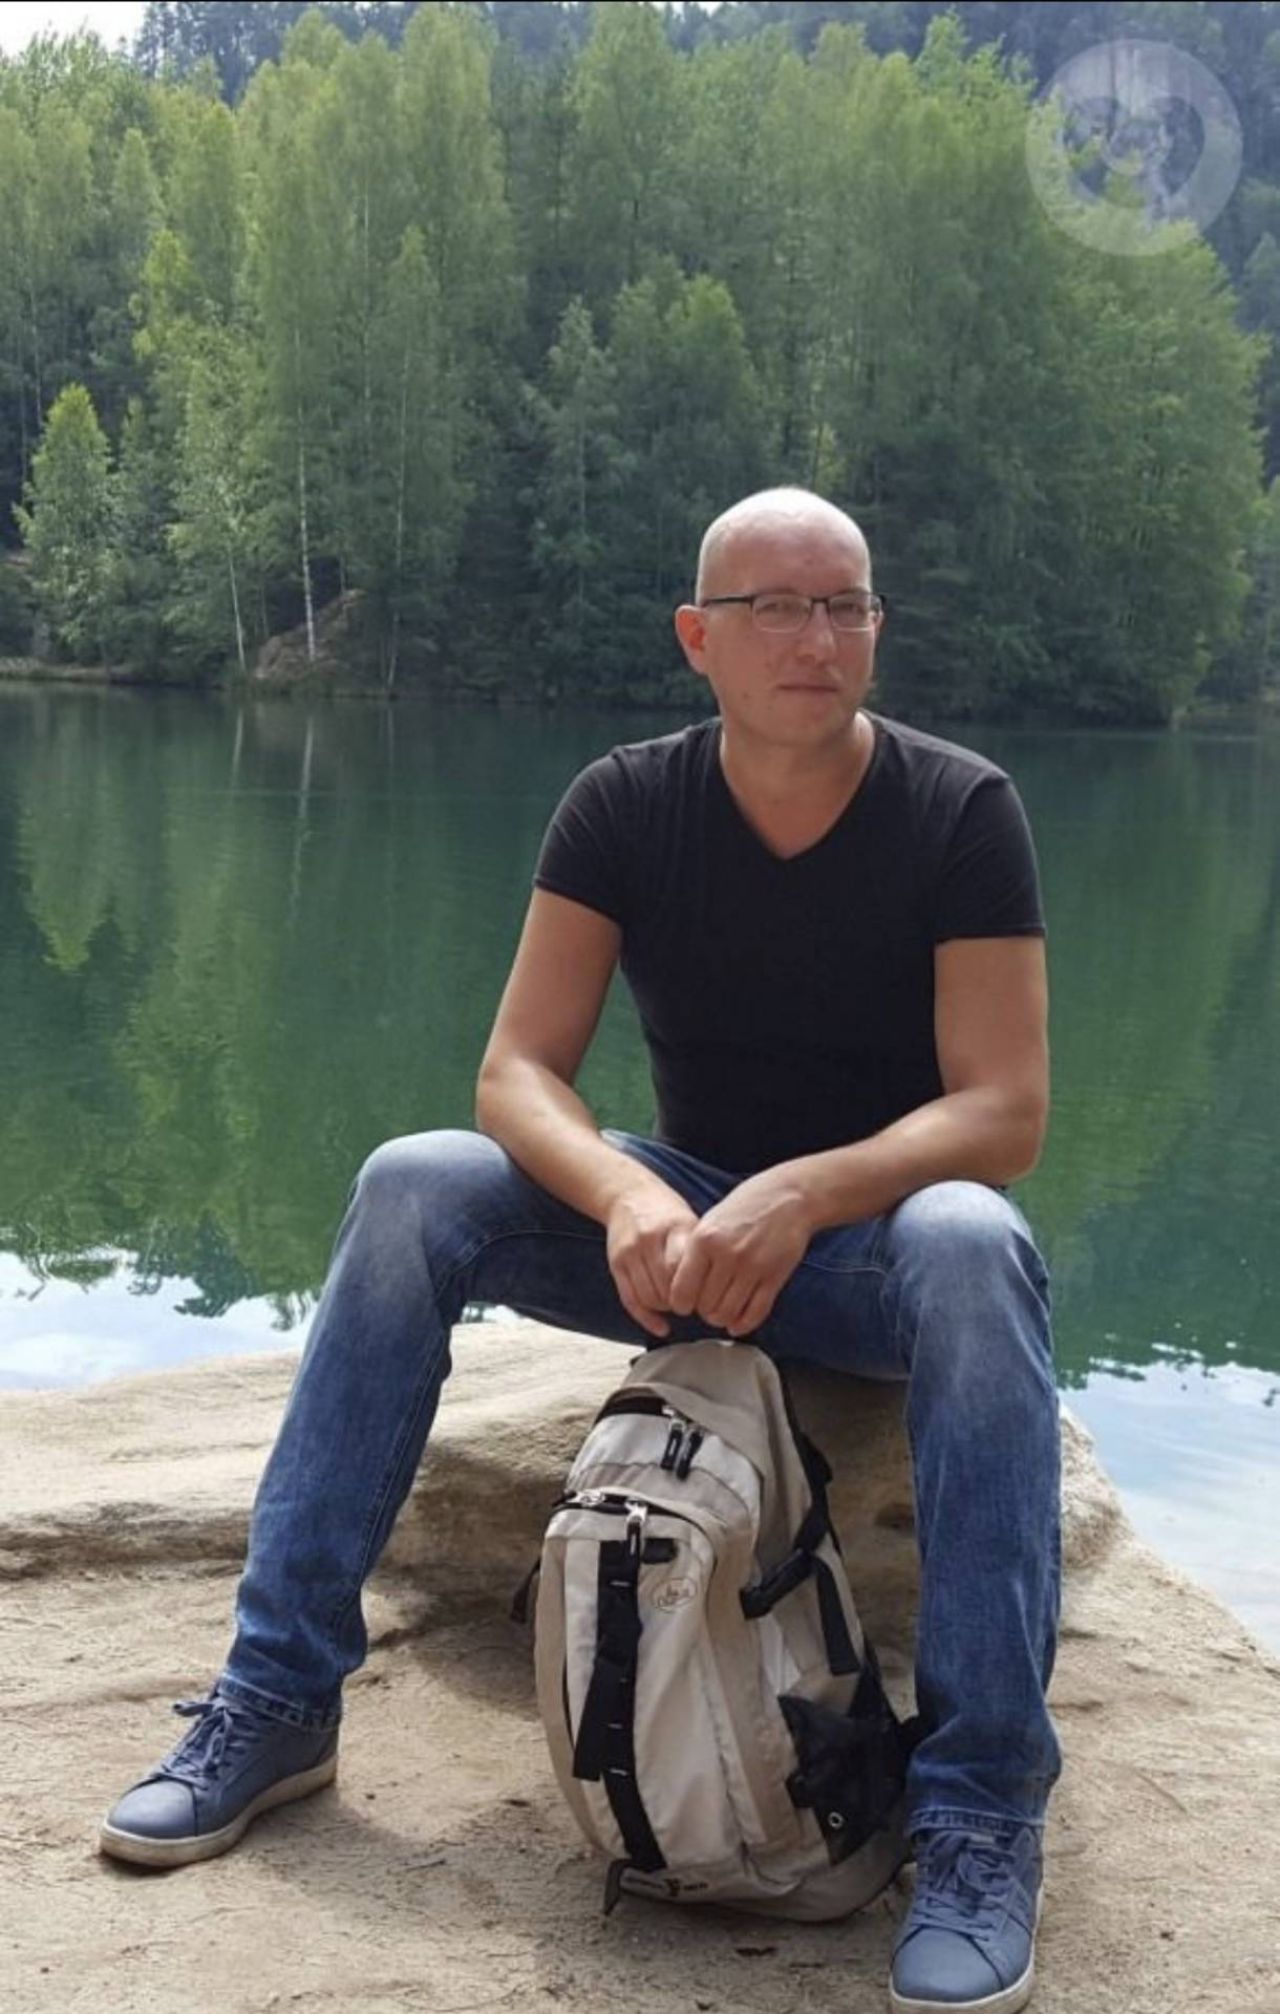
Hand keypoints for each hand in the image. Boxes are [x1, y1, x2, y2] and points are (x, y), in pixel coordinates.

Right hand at [605, 1182, 698, 1337]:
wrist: (628, 1195)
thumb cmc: (665, 1212)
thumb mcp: (690, 1222)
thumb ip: (701, 1252)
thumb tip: (718, 1291)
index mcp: (674, 1226)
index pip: (683, 1268)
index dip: (696, 1290)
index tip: (706, 1298)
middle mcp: (649, 1238)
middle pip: (666, 1286)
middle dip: (682, 1302)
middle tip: (692, 1304)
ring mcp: (630, 1251)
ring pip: (649, 1297)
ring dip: (665, 1308)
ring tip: (675, 1304)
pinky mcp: (616, 1263)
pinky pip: (630, 1300)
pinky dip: (647, 1318)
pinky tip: (661, 1326)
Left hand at [667, 1170, 812, 1336]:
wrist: (789, 1196)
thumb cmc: (748, 1205)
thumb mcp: (711, 1220)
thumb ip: (695, 1251)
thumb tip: (680, 1287)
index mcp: (704, 1239)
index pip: (681, 1291)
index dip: (680, 1304)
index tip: (684, 1304)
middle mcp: (727, 1254)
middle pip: (704, 1306)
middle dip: (702, 1311)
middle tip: (706, 1306)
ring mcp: (753, 1267)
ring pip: (727, 1313)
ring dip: (722, 1318)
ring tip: (721, 1311)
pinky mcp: (774, 1276)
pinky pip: (755, 1313)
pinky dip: (744, 1324)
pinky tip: (738, 1323)